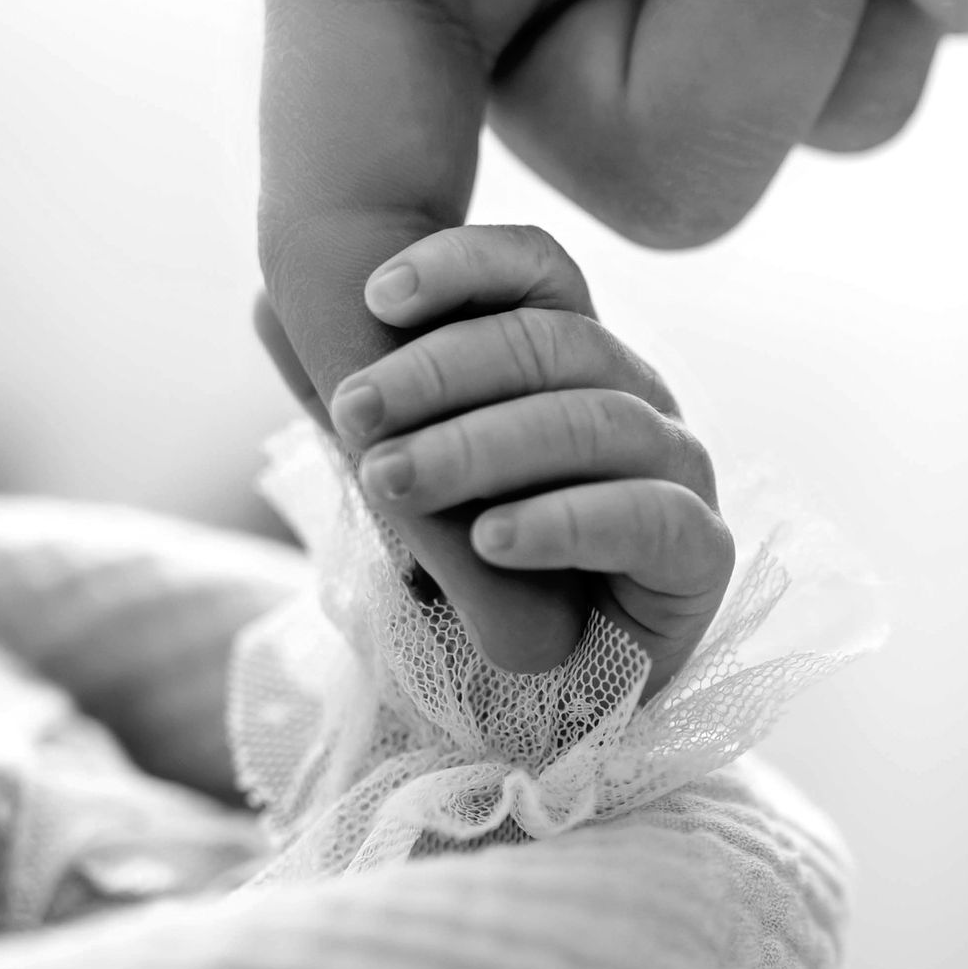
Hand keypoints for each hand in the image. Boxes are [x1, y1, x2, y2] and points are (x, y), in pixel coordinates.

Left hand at [329, 223, 732, 699]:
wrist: (541, 705)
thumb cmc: (467, 569)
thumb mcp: (402, 469)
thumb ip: (360, 395)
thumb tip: (266, 302)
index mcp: (576, 355)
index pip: (541, 267)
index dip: (462, 263)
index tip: (372, 294)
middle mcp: (636, 394)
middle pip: (558, 340)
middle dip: (441, 370)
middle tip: (354, 413)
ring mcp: (678, 468)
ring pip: (594, 420)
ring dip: (481, 446)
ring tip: (392, 481)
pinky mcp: (700, 554)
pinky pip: (647, 517)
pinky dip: (563, 522)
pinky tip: (490, 540)